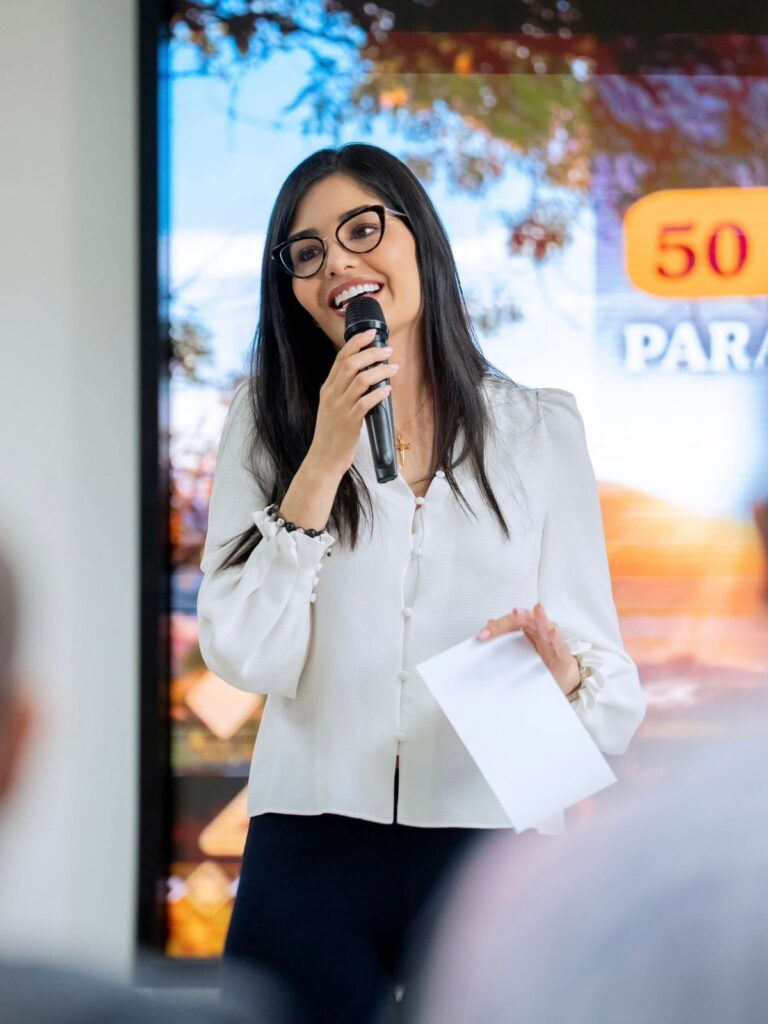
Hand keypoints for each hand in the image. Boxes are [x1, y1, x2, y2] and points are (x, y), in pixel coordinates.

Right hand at [308, 328, 397, 477]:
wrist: (323, 458)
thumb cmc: (331, 434)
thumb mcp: (332, 407)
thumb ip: (343, 391)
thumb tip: (366, 375)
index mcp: (327, 388)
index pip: (341, 358)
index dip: (357, 342)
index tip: (372, 333)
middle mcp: (331, 394)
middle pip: (351, 364)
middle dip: (372, 353)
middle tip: (388, 350)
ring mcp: (340, 408)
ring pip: (361, 380)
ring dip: (380, 371)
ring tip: (393, 368)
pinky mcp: (350, 422)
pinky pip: (366, 402)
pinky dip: (379, 393)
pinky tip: (388, 390)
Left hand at [476, 602, 579, 696]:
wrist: (561, 674)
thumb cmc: (541, 657)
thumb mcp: (521, 647)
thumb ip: (506, 635)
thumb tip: (489, 624)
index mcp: (527, 627)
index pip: (510, 622)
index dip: (496, 627)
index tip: (482, 635)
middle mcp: (539, 629)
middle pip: (526, 620)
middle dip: (516, 617)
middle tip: (510, 614)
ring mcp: (551, 640)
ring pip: (545, 626)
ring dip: (541, 617)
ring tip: (537, 609)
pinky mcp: (562, 653)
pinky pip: (559, 644)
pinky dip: (556, 637)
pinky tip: (553, 631)